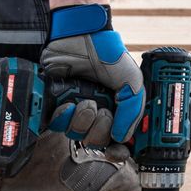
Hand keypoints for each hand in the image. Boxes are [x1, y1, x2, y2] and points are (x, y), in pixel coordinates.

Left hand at [41, 10, 144, 145]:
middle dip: (100, 129)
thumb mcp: (132, 81)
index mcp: (118, 110)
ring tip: (85, 102)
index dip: (118, 152)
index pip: (119, 142)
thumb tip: (122, 137)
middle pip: (98, 142)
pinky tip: (68, 103)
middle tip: (103, 110)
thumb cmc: (109, 55)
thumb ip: (133, 110)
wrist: (80, 38)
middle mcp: (98, 113)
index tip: (115, 151)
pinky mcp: (57, 105)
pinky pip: (58, 125)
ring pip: (77, 135)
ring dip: (82, 120)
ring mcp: (77, 110)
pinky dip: (64, 116)